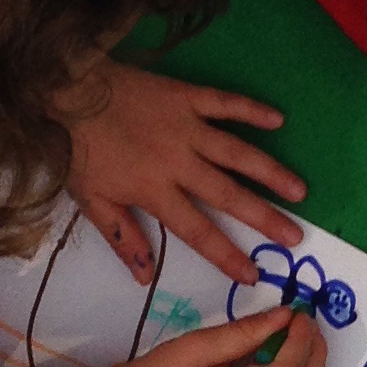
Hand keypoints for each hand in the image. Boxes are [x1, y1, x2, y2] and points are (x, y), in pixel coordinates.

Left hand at [64, 60, 305, 284]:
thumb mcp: (91, 201)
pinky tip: (278, 120)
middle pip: (229, 195)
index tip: (253, 274)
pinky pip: (226, 103)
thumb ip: (123, 237)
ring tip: (299, 190)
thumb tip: (146, 277)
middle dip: (265, 218)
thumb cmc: (77, 149)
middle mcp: (179, 162)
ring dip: (271, 172)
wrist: (66, 90)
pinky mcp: (187, 96)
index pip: (198, 231)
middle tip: (296, 236)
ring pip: (238, 152)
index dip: (227, 255)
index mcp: (155, 191)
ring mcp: (187, 127)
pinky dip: (252, 110)